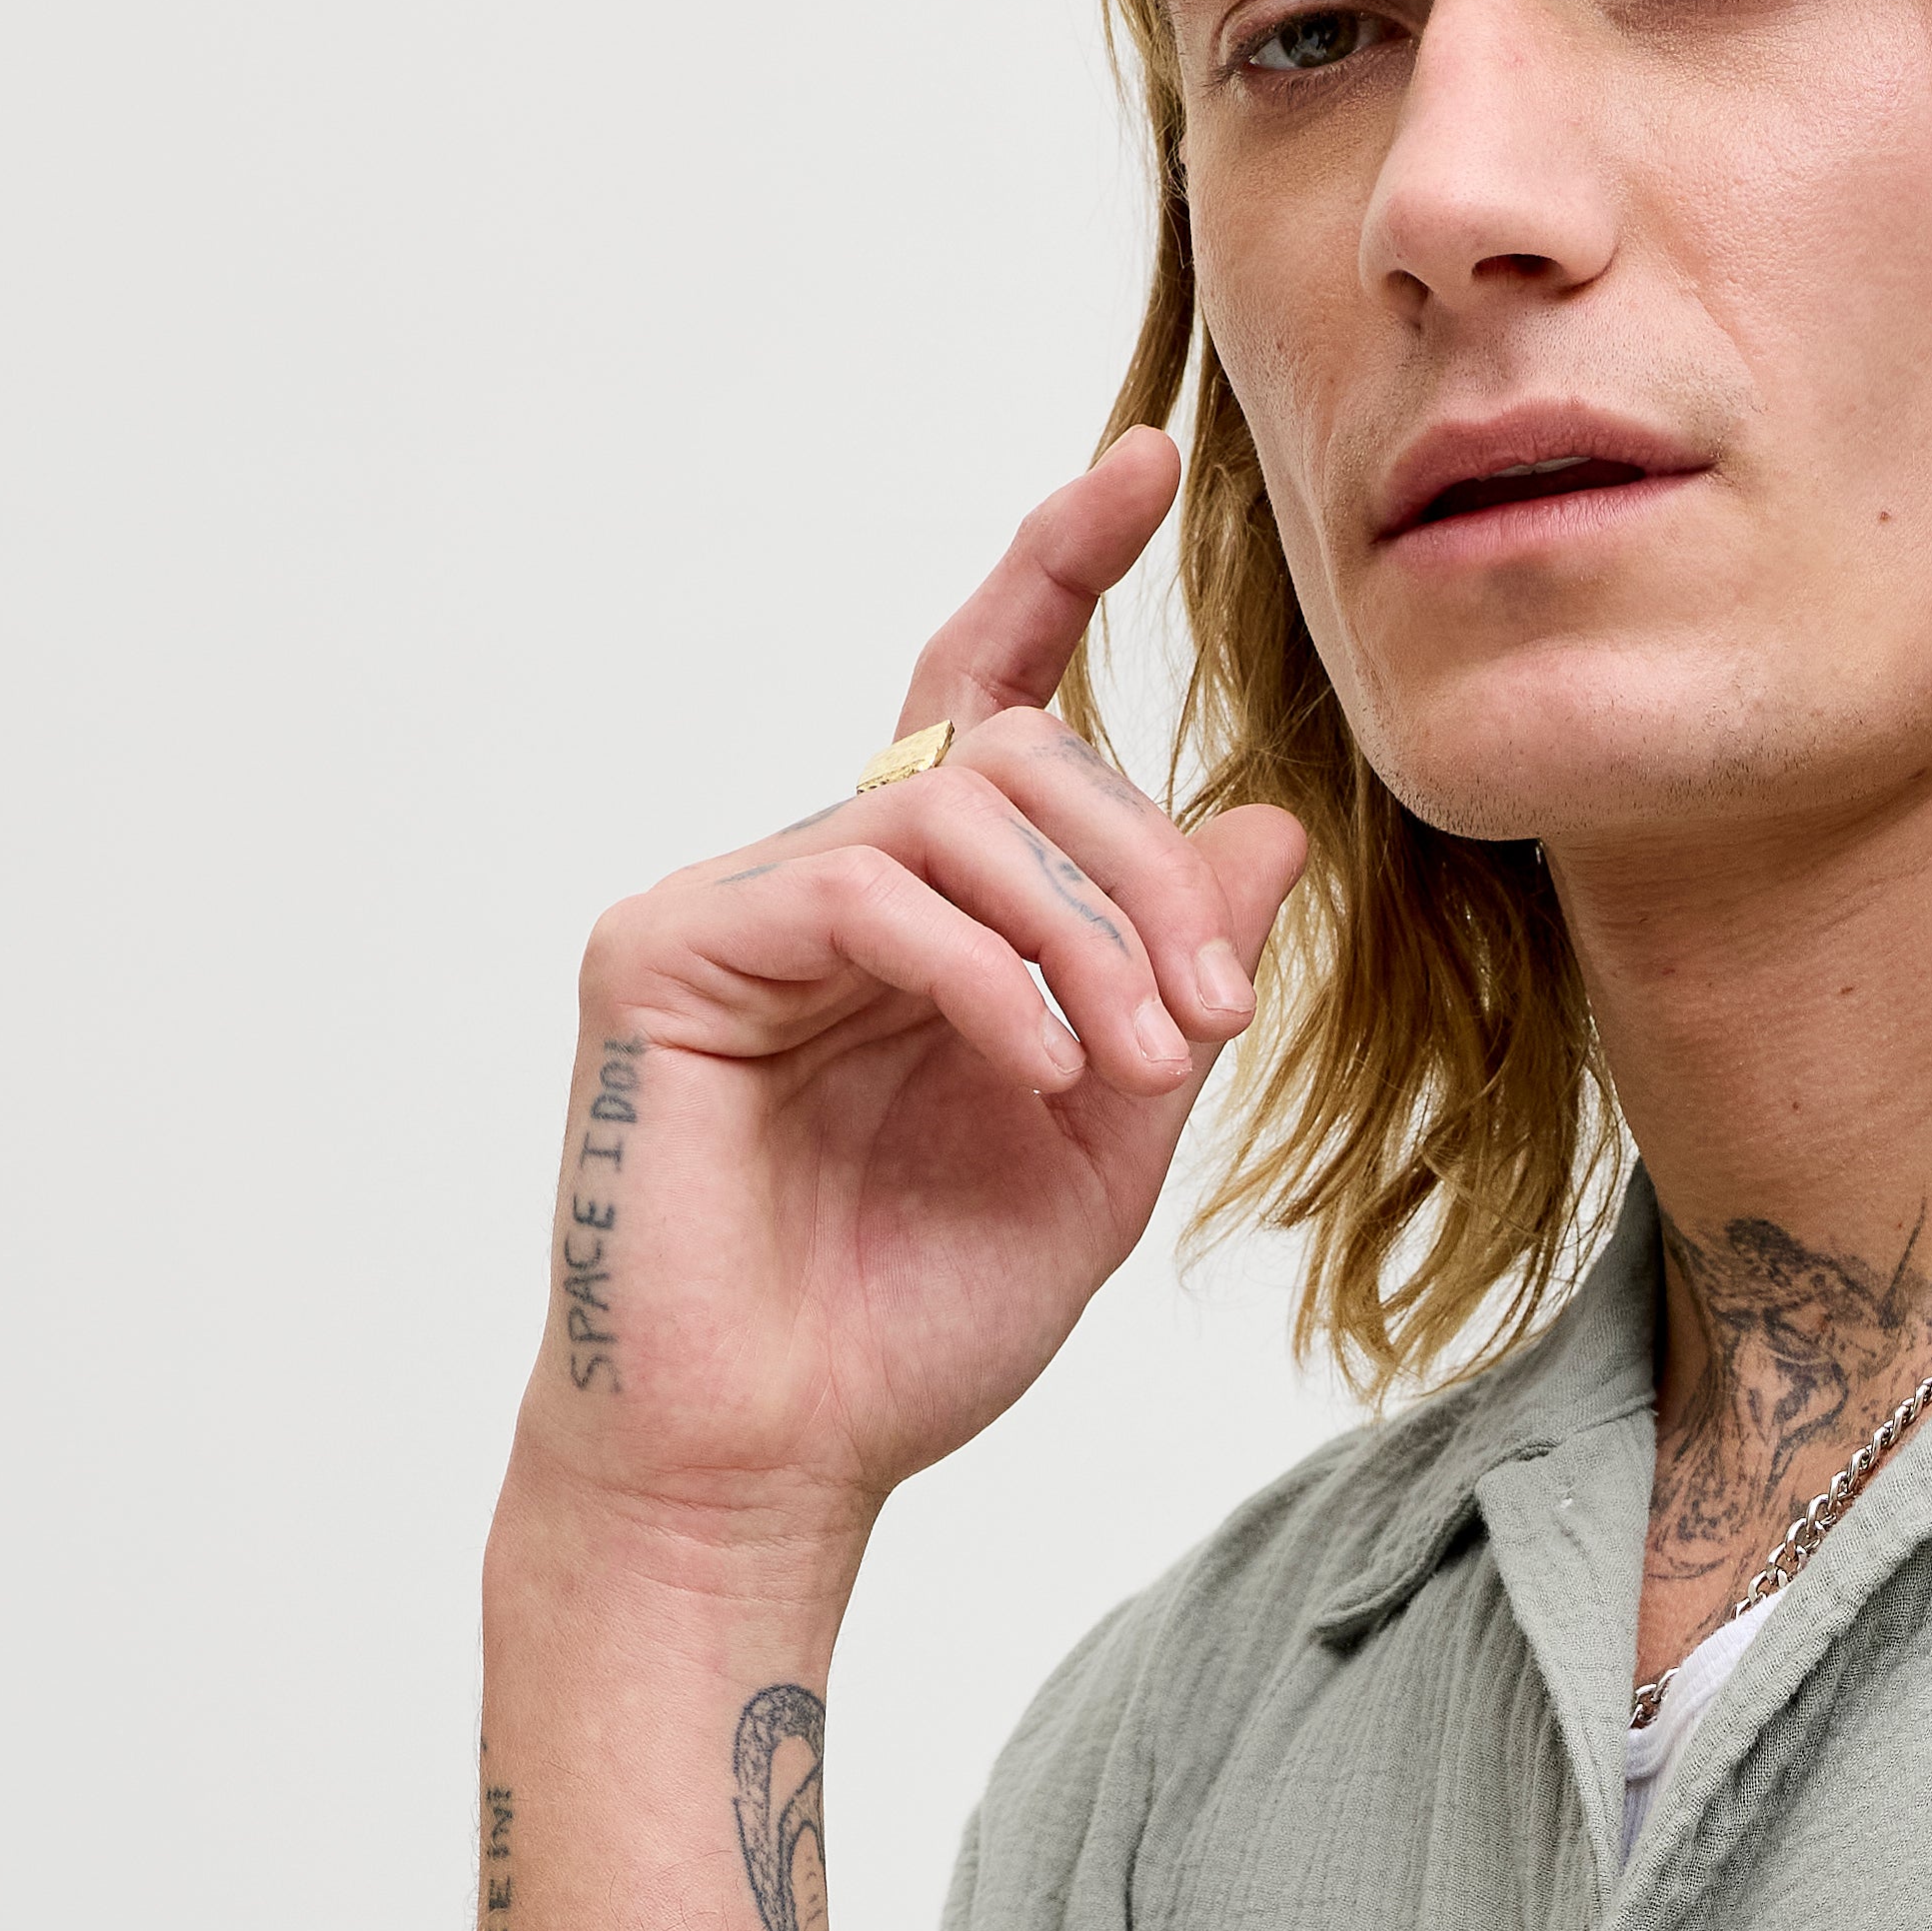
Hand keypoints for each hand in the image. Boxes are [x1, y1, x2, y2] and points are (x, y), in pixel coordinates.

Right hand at [513, 430, 1309, 1575]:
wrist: (772, 1465)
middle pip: (1007, 752)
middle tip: (1206, 1020)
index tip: (1145, 465)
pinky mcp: (664, 954)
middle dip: (1139, 869)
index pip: (982, 696)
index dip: (1054, 570)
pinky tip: (1033, 1068)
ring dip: (1082, 930)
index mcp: (916, 920)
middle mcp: (817, 884)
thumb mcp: (1106, 1143)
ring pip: (947, 806)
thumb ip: (1173, 983)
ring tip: (1131, 1065)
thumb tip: (1267, 820)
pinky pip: (864, 886)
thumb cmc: (909, 1327)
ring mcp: (729, 909)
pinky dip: (984, 970)